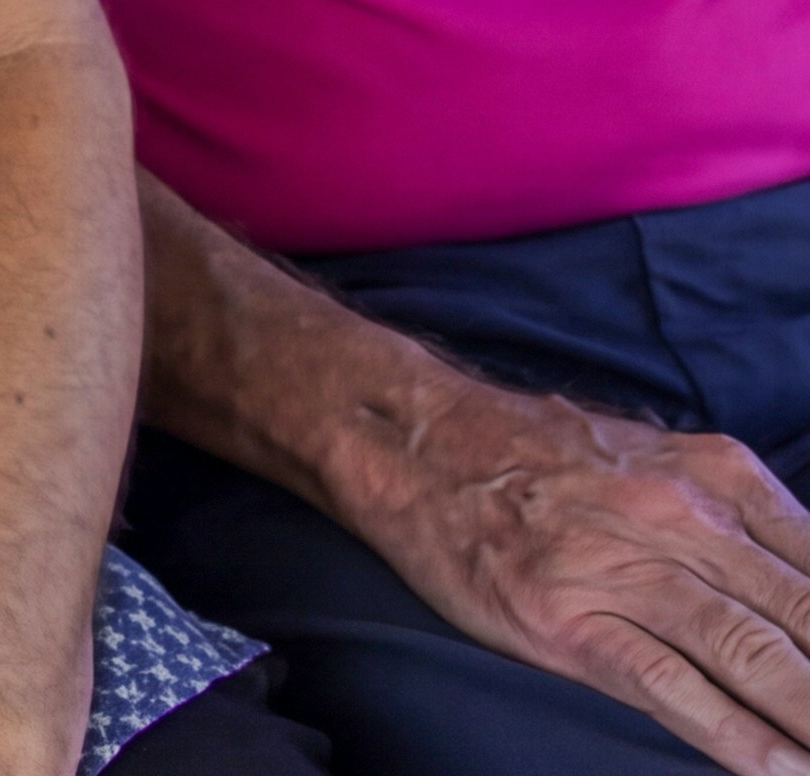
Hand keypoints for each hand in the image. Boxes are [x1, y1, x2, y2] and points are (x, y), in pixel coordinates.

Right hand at [333, 377, 809, 775]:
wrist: (409, 437)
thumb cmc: (535, 450)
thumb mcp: (657, 451)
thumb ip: (737, 511)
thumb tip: (808, 571)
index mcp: (716, 475)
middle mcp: (682, 518)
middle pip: (809, 617)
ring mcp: (623, 571)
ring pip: (756, 656)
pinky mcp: (568, 621)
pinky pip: (671, 688)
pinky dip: (738, 737)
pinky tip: (779, 770)